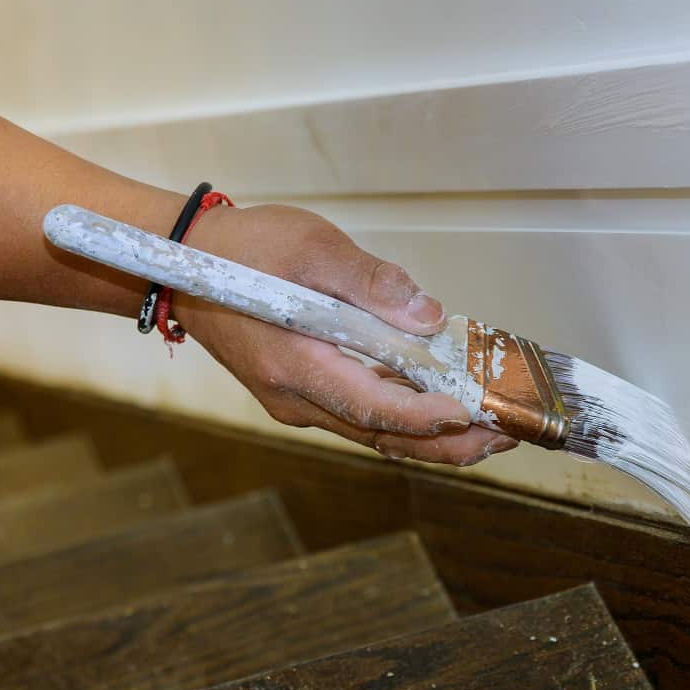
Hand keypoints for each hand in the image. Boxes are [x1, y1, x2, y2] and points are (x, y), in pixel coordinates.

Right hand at [170, 203, 516, 465]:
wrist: (183, 265)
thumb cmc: (244, 252)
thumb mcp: (311, 247)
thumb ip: (370, 283)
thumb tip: (427, 316)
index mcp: (296, 366)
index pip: (373, 409)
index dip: (427, 418)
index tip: (473, 414)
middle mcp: (297, 399)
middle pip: (383, 437)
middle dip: (450, 442)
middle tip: (506, 435)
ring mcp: (298, 403)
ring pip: (376, 435)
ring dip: (434, 437)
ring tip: (491, 429)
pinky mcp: (304, 395)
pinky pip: (362, 418)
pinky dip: (407, 420)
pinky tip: (445, 408)